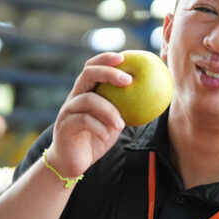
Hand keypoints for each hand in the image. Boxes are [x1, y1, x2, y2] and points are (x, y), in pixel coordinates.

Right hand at [44, 52, 131, 178]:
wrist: (73, 161)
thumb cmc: (98, 138)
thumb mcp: (116, 121)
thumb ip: (128, 109)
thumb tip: (155, 98)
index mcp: (86, 91)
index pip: (92, 67)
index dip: (106, 59)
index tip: (124, 57)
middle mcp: (75, 97)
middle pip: (87, 74)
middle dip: (108, 73)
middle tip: (128, 80)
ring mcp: (68, 110)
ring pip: (87, 100)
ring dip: (108, 110)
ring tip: (121, 124)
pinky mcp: (64, 126)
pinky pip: (83, 121)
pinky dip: (99, 127)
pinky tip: (108, 135)